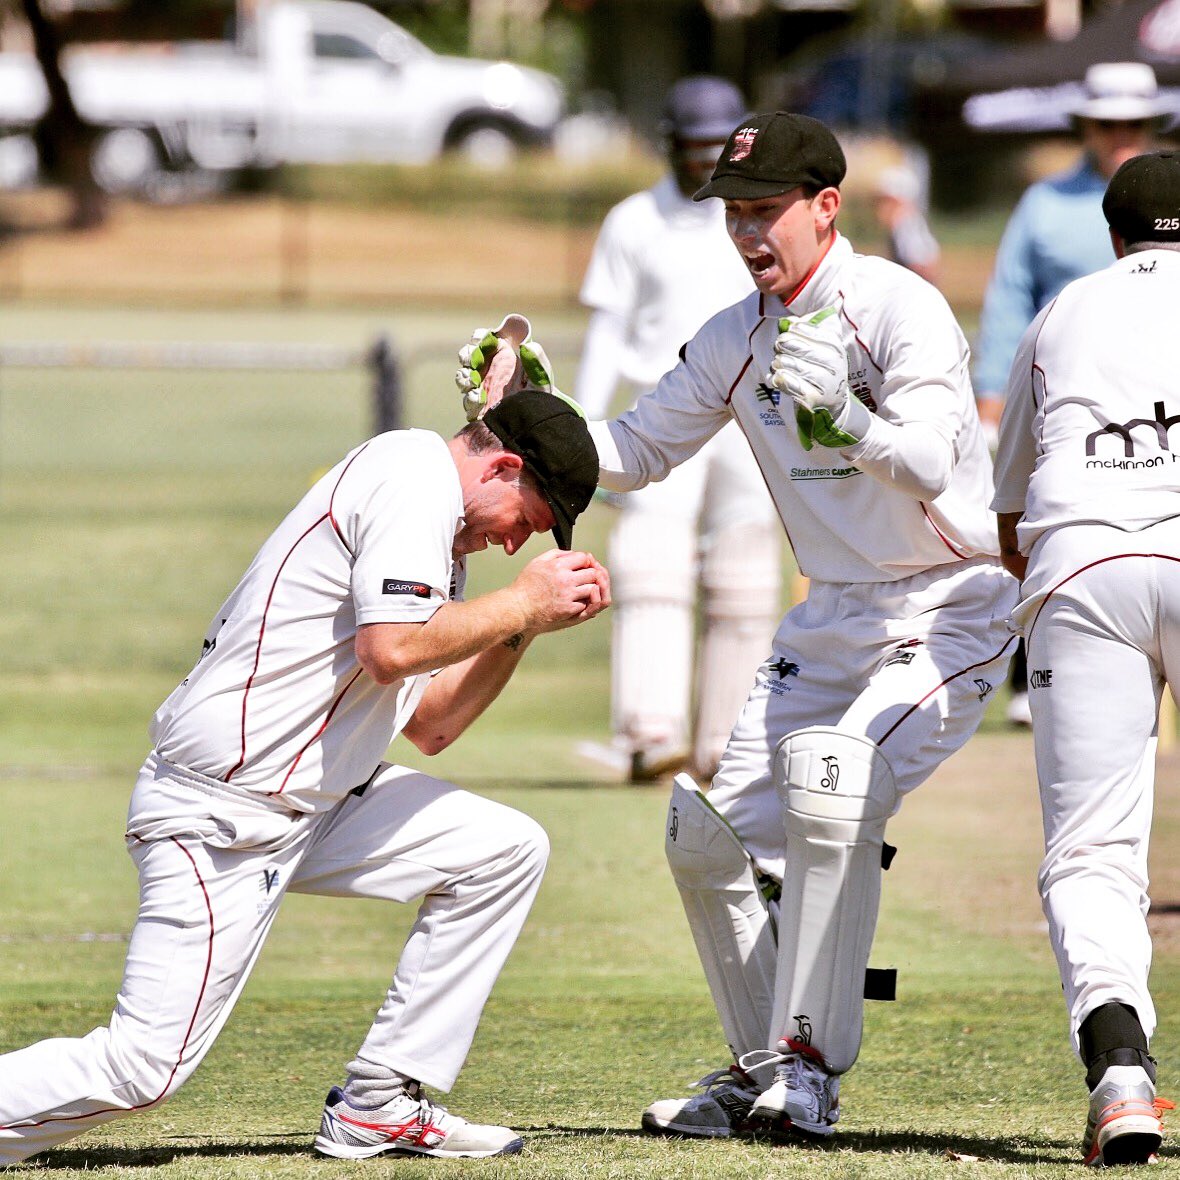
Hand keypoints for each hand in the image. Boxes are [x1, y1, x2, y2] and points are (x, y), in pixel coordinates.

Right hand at [456, 314, 531, 420]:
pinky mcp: (478, 408)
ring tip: (474, 382)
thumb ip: (537, 361)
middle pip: (467, 356)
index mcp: (501, 357)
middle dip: (467, 356)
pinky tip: (480, 401)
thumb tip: (527, 345)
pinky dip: (471, 400)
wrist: (535, 422)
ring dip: (465, 378)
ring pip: (463, 378)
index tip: (480, 340)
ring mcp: (480, 389)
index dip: (478, 338)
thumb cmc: (540, 397)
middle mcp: (488, 371)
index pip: (483, 340)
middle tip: (473, 361)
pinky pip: (468, 402)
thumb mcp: (542, 378)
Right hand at [510, 549, 610, 632]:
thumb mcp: (537, 562)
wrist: (518, 607)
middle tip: (586, 579)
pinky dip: (582, 603)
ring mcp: (567, 595)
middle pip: (592, 573)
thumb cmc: (525, 586)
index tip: (583, 566)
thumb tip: (572, 553)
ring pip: (592, 589)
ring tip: (582, 591)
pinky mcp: (568, 609)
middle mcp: (565, 579)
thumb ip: (556, 554)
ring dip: (589, 590)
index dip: (586, 561)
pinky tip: (575, 601)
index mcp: (558, 565)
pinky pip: (585, 604)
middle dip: (591, 575)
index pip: (584, 558)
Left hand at [769, 306, 863, 450]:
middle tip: (778, 347)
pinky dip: (782, 380)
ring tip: (777, 363)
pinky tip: (777, 377)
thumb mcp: (820, 348)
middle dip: (785, 346)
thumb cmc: (821, 370)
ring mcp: (826, 382)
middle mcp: (834, 363)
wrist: (833, 403)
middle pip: (802, 349)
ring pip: (796, 367)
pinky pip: (794, 387)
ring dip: (781, 363)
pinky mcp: (815, 399)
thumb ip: (807, 332)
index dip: (796, 330)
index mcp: (835, 346)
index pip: (812, 332)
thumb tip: (788, 321)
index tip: (788, 330)